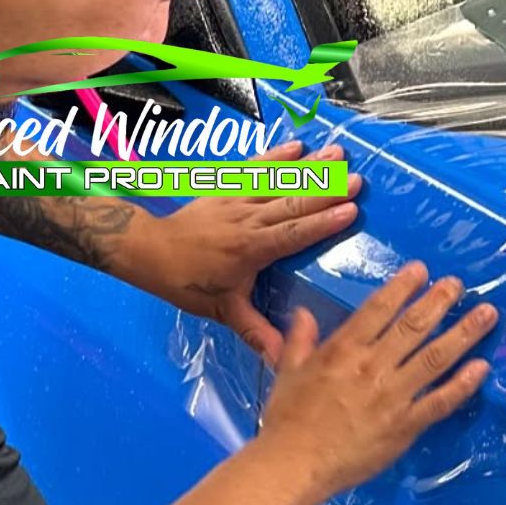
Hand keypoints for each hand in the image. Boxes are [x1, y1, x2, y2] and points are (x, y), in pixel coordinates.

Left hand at [121, 141, 361, 363]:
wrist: (147, 251)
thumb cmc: (188, 283)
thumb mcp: (223, 311)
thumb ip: (255, 332)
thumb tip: (284, 359)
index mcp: (250, 250)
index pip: (292, 235)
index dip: (322, 223)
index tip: (351, 211)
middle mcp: (247, 220)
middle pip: (292, 203)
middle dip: (327, 191)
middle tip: (358, 179)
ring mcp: (236, 201)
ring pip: (278, 182)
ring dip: (310, 168)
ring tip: (338, 154)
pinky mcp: (226, 189)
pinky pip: (254, 170)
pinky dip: (275, 157)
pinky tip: (297, 145)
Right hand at [253, 262, 496, 504]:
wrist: (294, 465)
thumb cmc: (287, 420)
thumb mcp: (287, 371)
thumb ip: (300, 340)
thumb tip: (305, 312)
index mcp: (343, 350)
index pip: (378, 309)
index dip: (403, 287)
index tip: (422, 270)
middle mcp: (372, 366)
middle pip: (413, 326)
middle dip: (439, 301)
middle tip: (458, 284)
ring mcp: (393, 396)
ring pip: (435, 357)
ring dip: (463, 333)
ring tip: (487, 314)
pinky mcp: (406, 426)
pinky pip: (441, 401)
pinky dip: (464, 384)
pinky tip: (482, 367)